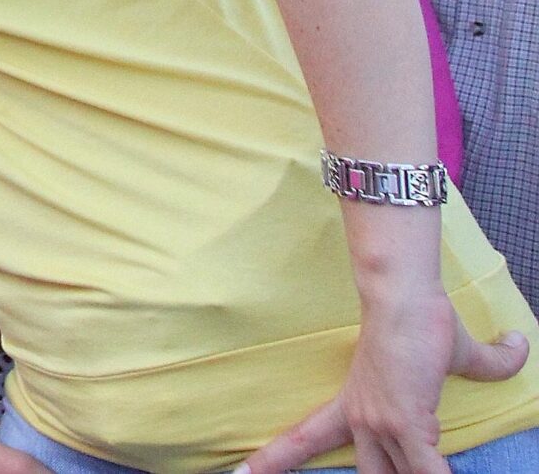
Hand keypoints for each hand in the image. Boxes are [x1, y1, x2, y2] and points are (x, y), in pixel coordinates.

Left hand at [244, 290, 528, 473]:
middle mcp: (362, 419)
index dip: (276, 458)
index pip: (306, 438)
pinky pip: (425, 471)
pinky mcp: (406, 424)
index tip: (243, 473)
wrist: (406, 299)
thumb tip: (520, 345)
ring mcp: (380, 423)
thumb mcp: (455, 354)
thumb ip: (490, 361)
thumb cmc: (424, 321)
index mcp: (356, 405)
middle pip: (361, 472)